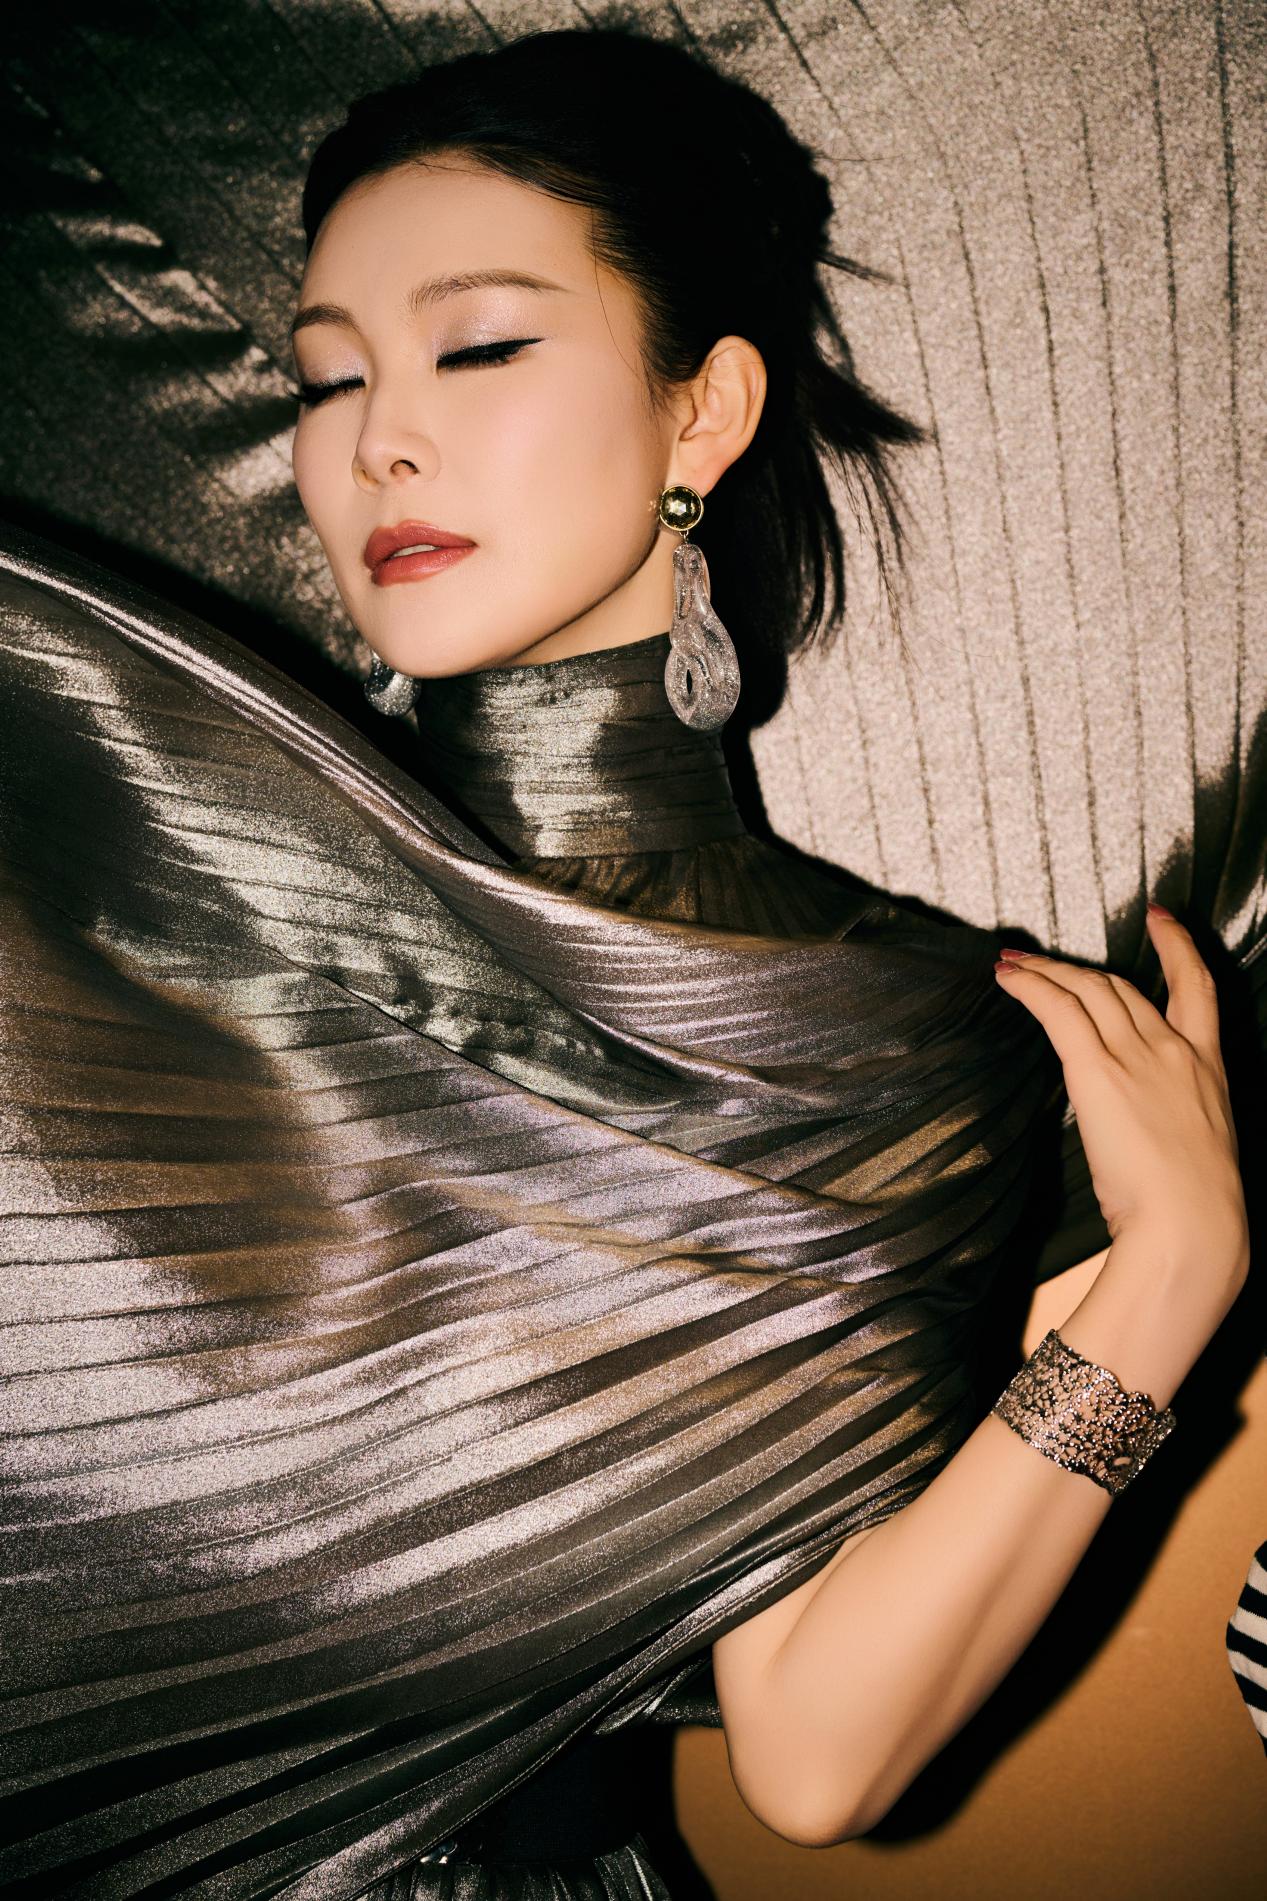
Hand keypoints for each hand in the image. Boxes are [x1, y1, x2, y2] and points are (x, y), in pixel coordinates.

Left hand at [994, 909, 1248, 1286]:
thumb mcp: (1197, 1145)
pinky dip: (1029, 986)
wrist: (1193, 1224)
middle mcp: (1175, 1049)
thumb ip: (1169, 1117)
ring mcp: (1137, 1055)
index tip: (1159, 918)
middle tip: (1040, 959)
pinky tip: (1007, 979)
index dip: (1176, 945)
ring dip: (1044, 971)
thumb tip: (1136, 1122)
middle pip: (1120, 987)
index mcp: (1208, 1066)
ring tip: (1012, 965)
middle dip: (1076, 968)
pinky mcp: (1098, 1069)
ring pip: (1086, 989)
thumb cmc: (1193, 1206)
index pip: (1197, 986)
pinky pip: (1058, 1009)